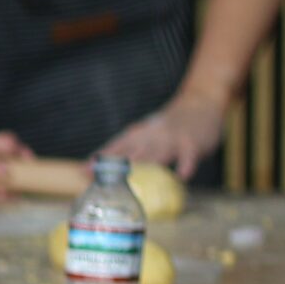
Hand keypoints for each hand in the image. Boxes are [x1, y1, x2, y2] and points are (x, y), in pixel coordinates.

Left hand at [101, 94, 225, 180]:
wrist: (201, 102)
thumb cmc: (165, 126)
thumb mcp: (142, 132)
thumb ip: (123, 149)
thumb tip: (91, 165)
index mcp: (138, 135)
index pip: (115, 148)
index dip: (100, 160)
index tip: (83, 171)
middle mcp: (152, 137)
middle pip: (133, 153)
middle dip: (117, 167)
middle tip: (102, 182)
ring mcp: (172, 140)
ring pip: (157, 155)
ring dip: (145, 167)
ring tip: (132, 182)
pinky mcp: (192, 144)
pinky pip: (188, 157)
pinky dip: (185, 167)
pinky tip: (180, 177)